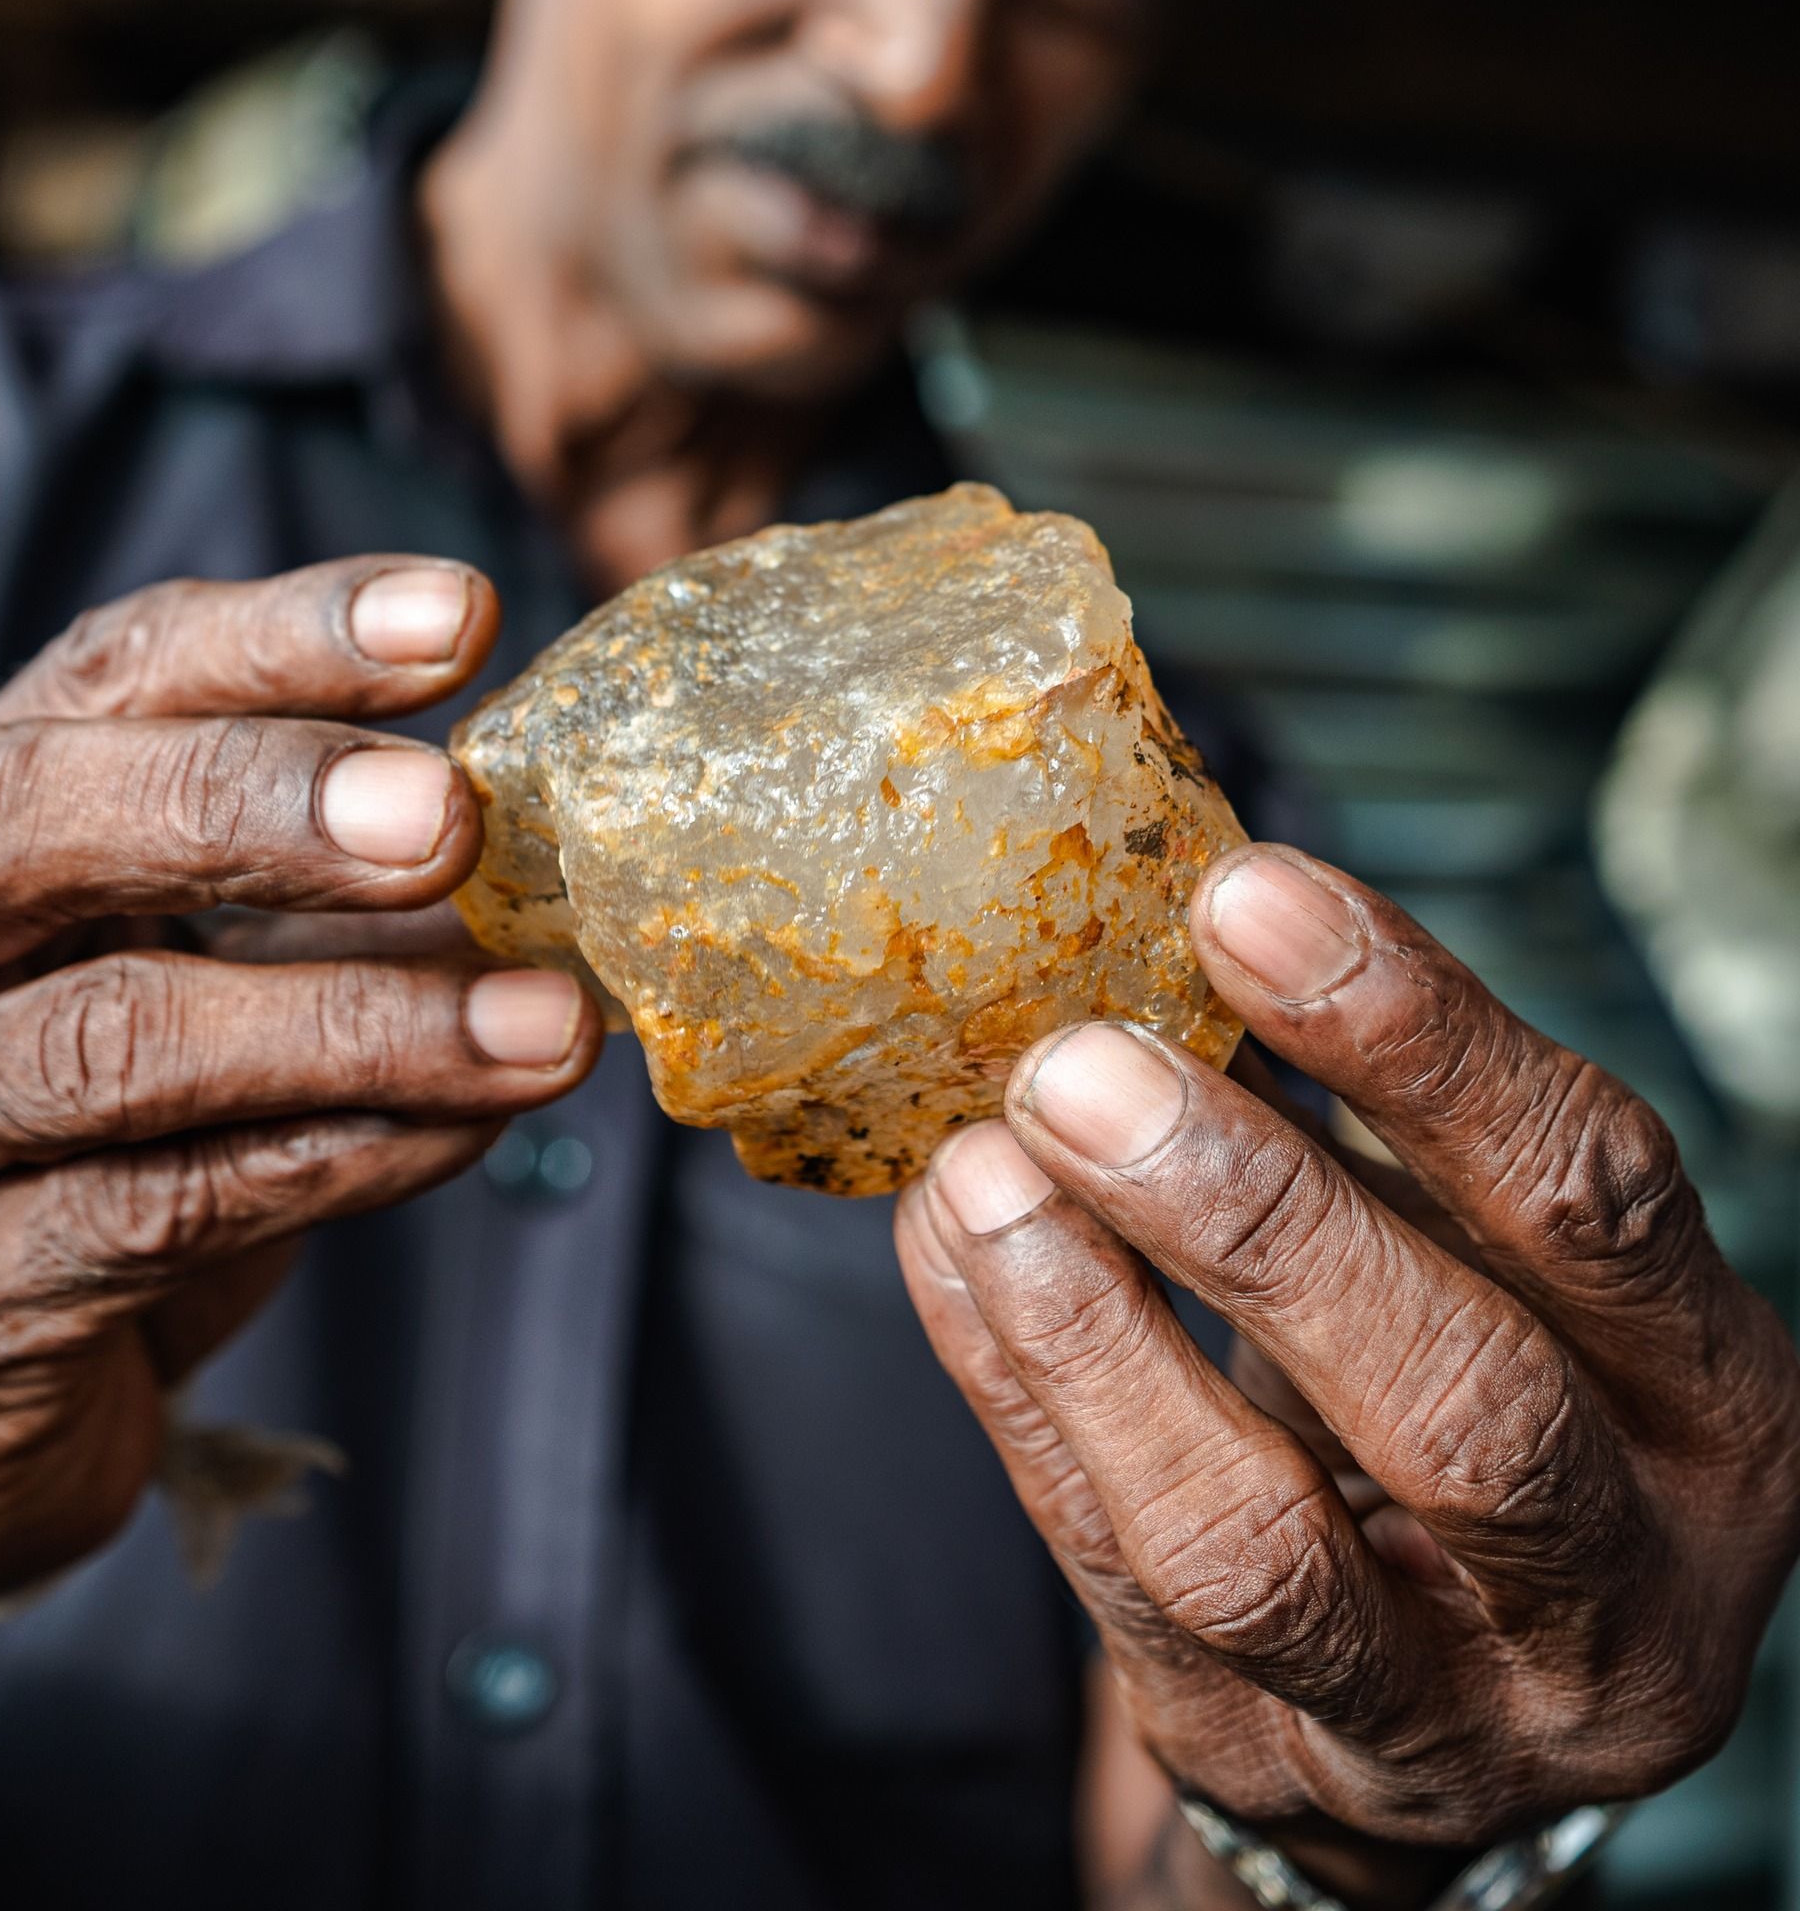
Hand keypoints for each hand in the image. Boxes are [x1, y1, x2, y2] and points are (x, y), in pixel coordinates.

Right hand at [0, 558, 600, 1603]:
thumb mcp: (176, 967)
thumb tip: (552, 819)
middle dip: (258, 804)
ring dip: (357, 1023)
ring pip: (110, 1044)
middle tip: (453, 814)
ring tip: (544, 1022)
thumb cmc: (81, 1139)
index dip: (280, 635)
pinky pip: (160, 1217)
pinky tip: (469, 1131)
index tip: (457, 614)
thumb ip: (320, 887)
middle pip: (26, 818)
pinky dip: (343, 1162)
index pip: (99, 678)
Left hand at [898, 843, 1799, 1899]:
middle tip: (1081, 1064)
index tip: (1249, 899)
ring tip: (982, 1165)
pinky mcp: (1267, 1765)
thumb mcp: (1500, 1272)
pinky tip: (954, 1245)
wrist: (1461, 1713)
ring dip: (1091, 1331)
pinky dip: (1017, 1394)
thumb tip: (1198, 917)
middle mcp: (1618, 1590)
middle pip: (1461, 1408)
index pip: (1593, 1201)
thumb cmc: (1481, 1407)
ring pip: (1257, 1546)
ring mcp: (1442, 1716)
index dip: (1422, 1040)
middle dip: (1256, 1216)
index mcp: (1710, 1407)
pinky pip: (1116, 1581)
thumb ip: (1388, 1129)